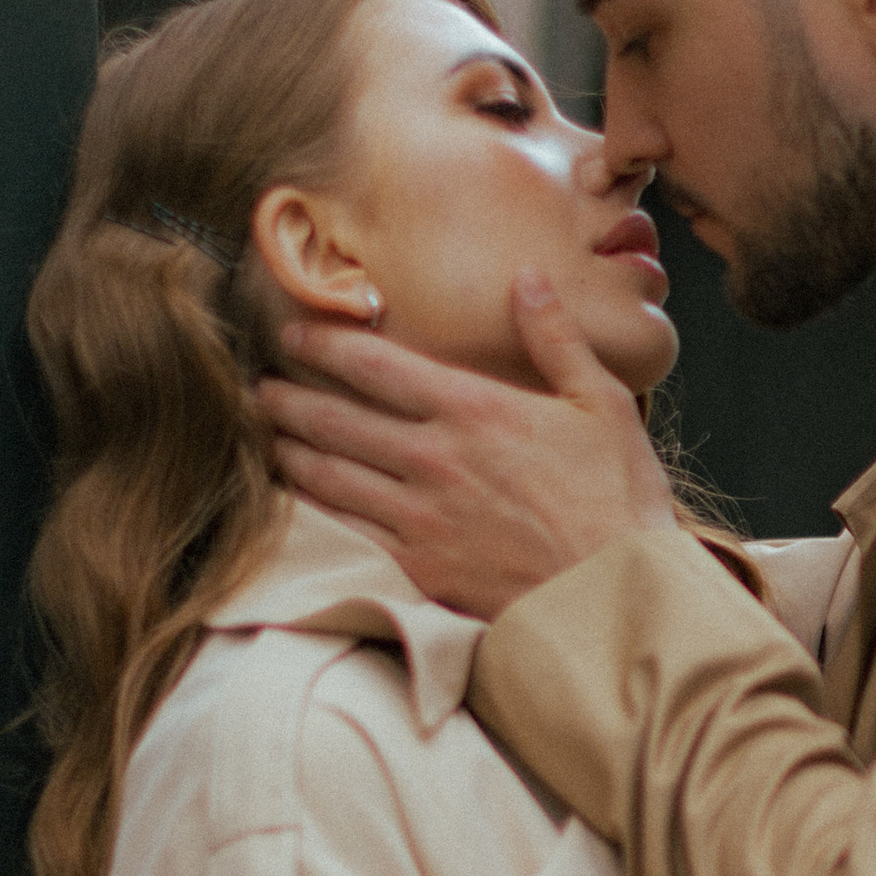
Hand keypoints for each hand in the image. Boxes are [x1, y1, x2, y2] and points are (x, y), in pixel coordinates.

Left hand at [258, 272, 674, 616]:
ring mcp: (419, 517)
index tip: (293, 332)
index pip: (375, 365)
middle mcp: (434, 459)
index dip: (323, 344)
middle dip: (286, 398)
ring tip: (265, 435)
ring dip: (287, 450)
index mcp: (474, 410)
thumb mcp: (603, 405)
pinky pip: (345, 529)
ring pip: (327, 475)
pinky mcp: (416, 567)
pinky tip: (296, 497)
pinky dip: (311, 507)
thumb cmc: (619, 500)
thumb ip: (556, 338)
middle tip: (257, 385)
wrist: (613, 597)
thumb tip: (527, 277)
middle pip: (333, 418)